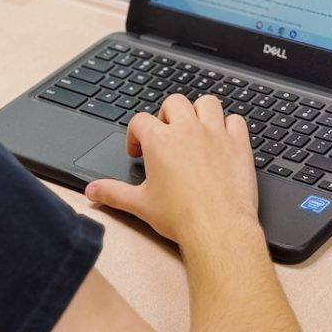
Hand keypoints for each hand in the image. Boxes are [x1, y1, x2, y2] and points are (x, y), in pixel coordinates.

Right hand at [85, 94, 261, 249]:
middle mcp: (187, 130)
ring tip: (195, 130)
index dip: (135, 134)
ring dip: (199, 112)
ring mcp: (215, 134)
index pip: (140, 120)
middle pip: (174, 102)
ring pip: (207, 102)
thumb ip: (113, 193)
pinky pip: (236, 120)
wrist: (218, 228)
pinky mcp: (238, 144)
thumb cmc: (180, 217)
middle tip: (166, 136)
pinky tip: (223, 140)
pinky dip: (229, 126)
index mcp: (160, 141)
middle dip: (166, 115)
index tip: (138, 150)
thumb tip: (92, 191)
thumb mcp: (140, 204)